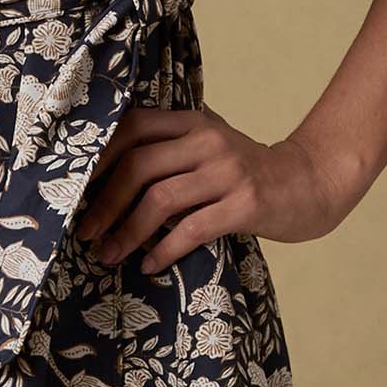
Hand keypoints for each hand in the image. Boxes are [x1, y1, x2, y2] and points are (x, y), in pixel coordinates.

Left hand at [71, 106, 357, 274]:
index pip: (132, 128)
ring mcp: (228, 172)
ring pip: (160, 200)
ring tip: (109, 255)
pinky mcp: (245, 204)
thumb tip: (105, 168)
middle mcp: (208, 140)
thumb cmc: (248, 171)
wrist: (309, 183)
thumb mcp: (210, 144)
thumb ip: (171, 145)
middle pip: (138, 167)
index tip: (76, 189)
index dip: (98, 158)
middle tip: (85, 232)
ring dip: (127, 233)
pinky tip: (150, 265)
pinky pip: (191, 229)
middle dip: (104, 204)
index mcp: (193, 121)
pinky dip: (164, 249)